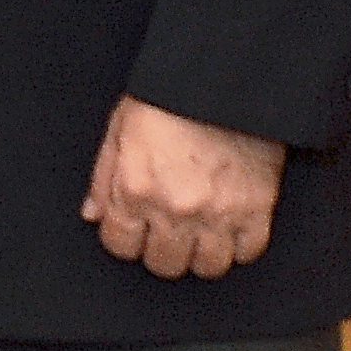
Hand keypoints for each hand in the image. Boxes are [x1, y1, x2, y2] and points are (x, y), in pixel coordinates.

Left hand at [83, 95, 283, 278]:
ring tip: (199, 233)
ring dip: (201, 254)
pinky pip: (248, 253)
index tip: (133, 230)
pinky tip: (229, 228)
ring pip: (208, 267)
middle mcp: (175, 209)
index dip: (125, 239)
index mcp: (135, 189)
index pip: (121, 246)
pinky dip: (239, 246)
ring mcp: (218, 214)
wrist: (223, 83)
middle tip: (167, 232)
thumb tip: (93, 215)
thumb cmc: (168, 100)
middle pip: (164, 264)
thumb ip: (102, 179)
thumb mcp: (119, 130)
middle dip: (161, 250)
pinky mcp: (258, 210)